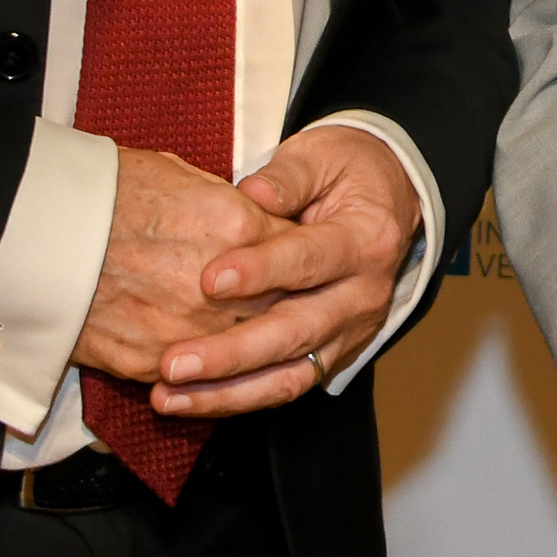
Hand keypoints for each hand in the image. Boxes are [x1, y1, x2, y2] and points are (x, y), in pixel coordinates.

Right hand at [69, 144, 286, 386]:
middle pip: (283, 306)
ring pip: (246, 350)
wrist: (35, 233)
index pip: (295, 251)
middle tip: (289, 304)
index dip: (297, 257)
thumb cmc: (104, 192)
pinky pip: (198, 375)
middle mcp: (223, 286)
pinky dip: (206, 370)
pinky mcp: (153, 362)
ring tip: (246, 338)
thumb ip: (233, 206)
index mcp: (237, 227)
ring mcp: (189, 329)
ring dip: (251, 345)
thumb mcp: (180, 176)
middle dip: (287, 304)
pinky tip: (205, 361)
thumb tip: (260, 219)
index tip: (297, 260)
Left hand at [148, 124, 426, 418]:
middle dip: (231, 353)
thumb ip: (288, 176)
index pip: (310, 260)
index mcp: (365, 240)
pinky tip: (188, 401)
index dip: (261, 271)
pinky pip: (283, 386)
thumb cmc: (345, 173)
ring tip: (168, 397)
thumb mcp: (322, 156)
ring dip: (226, 392)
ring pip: (289, 376)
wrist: (388, 201)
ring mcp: (348, 333)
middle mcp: (362, 295)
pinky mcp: (330, 355)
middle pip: (296, 332)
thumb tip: (252, 193)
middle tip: (173, 363)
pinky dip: (236, 399)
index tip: (209, 281)